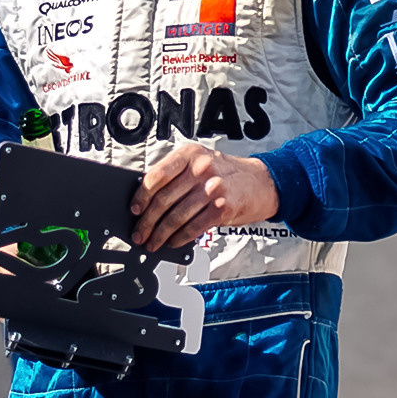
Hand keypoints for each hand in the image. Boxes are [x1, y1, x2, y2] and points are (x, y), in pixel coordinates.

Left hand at [132, 143, 279, 250]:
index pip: (156, 176)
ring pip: (176, 217)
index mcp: (190, 154)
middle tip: (139, 233)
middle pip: (164, 200)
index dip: (141, 196)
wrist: (261, 183)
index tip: (135, 209)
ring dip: (160, 234)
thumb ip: (176, 175)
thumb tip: (146, 198)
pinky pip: (193, 227)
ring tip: (153, 242)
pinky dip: (179, 238)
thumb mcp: (201, 162)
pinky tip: (172, 242)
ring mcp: (213, 189)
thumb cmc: (228, 173)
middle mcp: (201, 169)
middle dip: (147, 221)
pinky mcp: (222, 209)